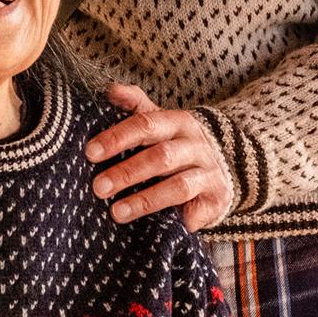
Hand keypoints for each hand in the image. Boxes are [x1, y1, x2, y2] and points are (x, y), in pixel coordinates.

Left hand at [84, 83, 232, 231]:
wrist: (226, 163)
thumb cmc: (180, 143)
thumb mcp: (161, 121)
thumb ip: (136, 105)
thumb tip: (110, 90)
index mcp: (178, 123)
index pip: (146, 125)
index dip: (117, 138)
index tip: (91, 153)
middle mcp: (196, 146)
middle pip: (160, 157)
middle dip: (127, 172)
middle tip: (98, 188)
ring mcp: (209, 173)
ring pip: (178, 186)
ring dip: (146, 200)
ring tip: (117, 212)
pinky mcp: (218, 198)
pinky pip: (200, 210)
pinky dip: (185, 219)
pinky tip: (167, 227)